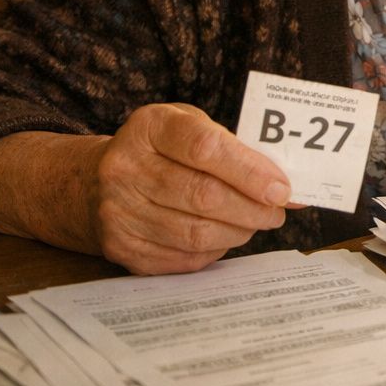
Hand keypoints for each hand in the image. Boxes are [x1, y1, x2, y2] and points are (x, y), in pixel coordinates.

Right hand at [89, 103, 291, 273]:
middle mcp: (125, 168)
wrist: (99, 183)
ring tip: (256, 222)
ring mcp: (118, 211)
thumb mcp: (193, 128)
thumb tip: (287, 189)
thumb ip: (238, 150)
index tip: (281, 188)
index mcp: (149, 127)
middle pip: (203, 195)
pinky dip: (215, 249)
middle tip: (277, 210)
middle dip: (252, 208)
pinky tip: (225, 235)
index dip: (249, 171)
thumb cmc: (163, 150)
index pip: (204, 148)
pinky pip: (183, 257)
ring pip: (195, 233)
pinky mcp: (122, 247)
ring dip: (238, 231)